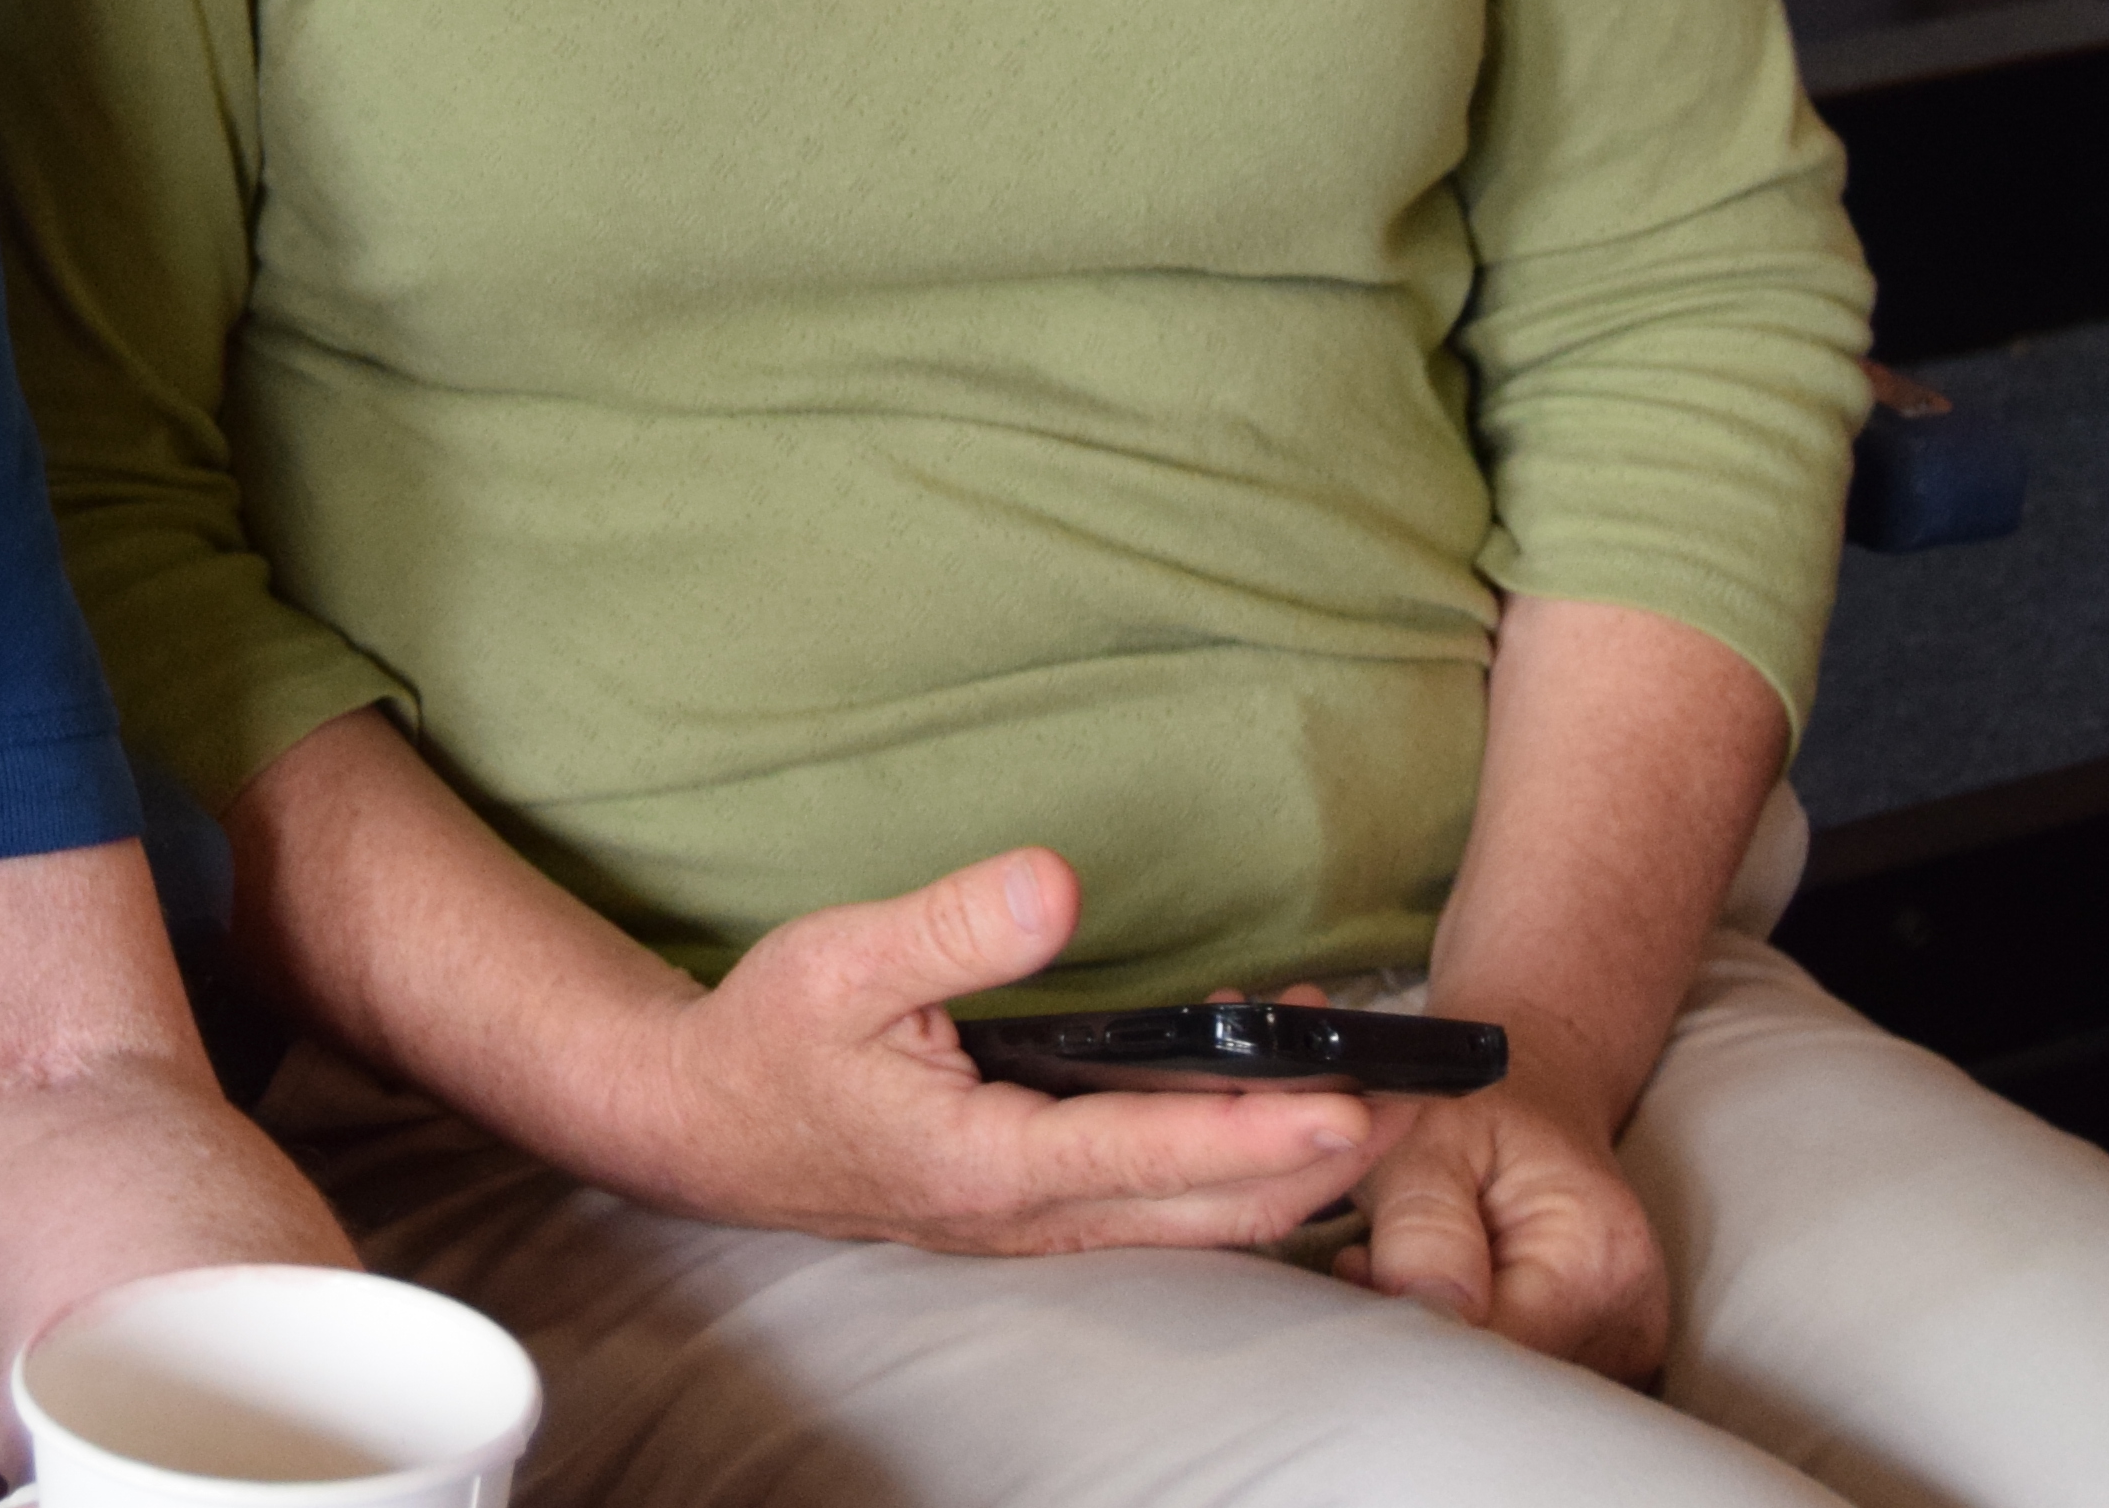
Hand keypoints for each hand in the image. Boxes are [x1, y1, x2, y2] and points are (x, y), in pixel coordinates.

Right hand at [621, 849, 1387, 1258]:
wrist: (698, 1127)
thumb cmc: (767, 1042)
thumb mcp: (839, 959)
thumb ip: (954, 924)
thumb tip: (1059, 881)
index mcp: (983, 1163)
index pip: (1154, 1153)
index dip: (1261, 1130)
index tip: (1351, 1100)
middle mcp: (1026, 1216)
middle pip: (1210, 1212)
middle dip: (1320, 1160)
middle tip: (1410, 1090)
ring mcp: (1035, 1227)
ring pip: (1197, 1224)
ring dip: (1286, 1168)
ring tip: (1360, 1085)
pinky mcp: (1035, 1214)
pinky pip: (1162, 1210)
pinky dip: (1233, 1169)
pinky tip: (1267, 1106)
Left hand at [1337, 1078, 1669, 1379]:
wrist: (1539, 1093)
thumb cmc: (1479, 1103)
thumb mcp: (1431, 1131)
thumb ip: (1423, 1219)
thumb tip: (1424, 1309)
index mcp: (1593, 1257)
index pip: (1492, 1349)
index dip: (1414, 1330)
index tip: (1361, 1277)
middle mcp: (1628, 1316)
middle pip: (1503, 1379)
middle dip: (1426, 1336)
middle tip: (1370, 1265)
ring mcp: (1624, 1342)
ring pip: (1510, 1383)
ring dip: (1447, 1339)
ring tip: (1408, 1263)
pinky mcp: (1606, 1353)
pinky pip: (1525, 1373)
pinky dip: (1474, 1340)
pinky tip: (1443, 1290)